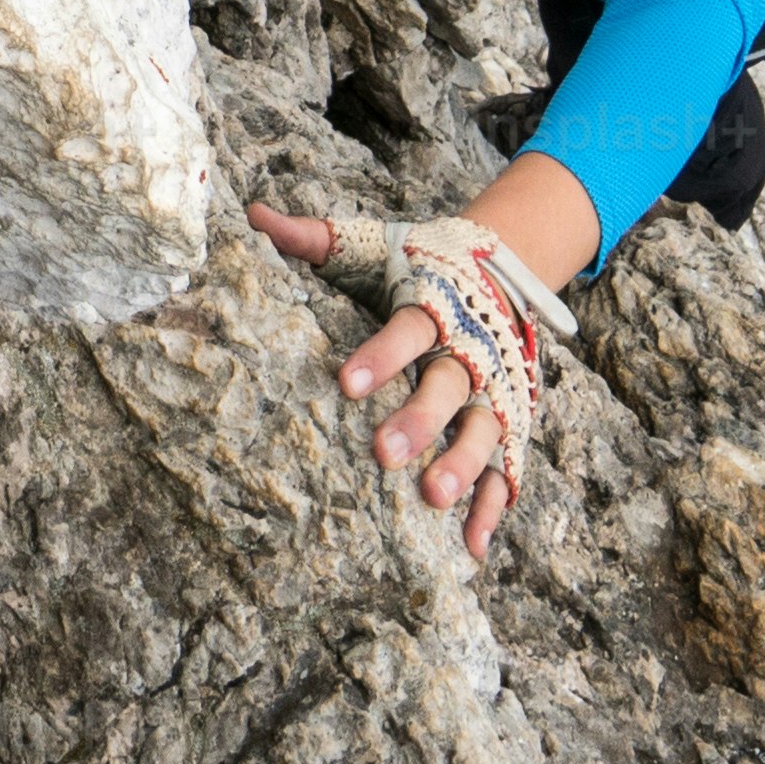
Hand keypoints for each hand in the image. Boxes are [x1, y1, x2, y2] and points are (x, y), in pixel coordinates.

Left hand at [244, 202, 518, 562]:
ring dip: (463, 464)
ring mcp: (496, 390)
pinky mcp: (511, 421)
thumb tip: (253, 216)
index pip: (407, 330)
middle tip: (382, 456)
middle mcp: (471, 349)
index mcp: (434, 304)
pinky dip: (494, 508)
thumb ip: (314, 238)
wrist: (499, 266)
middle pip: (448, 386)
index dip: (379, 356)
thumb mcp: (370, 245)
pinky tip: (472, 547)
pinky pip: (507, 468)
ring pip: (484, 429)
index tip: (344, 384)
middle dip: (419, 420)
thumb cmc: (417, 262)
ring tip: (432, 498)